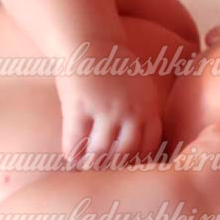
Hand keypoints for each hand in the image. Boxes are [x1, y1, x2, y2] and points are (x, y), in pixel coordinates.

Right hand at [56, 42, 162, 164]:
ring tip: (86, 171)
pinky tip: (69, 158)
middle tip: (105, 178)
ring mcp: (105, 109)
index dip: (140, 164)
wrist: (88, 40)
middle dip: (115, 169)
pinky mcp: (80, 106)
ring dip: (91, 164)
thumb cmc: (113, 65)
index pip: (151, 147)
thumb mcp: (141, 87)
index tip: (131, 173)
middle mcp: (130, 111)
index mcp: (148, 107)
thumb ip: (144, 112)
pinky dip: (71, 152)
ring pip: (100, 151)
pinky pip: (75, 139)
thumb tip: (146, 146)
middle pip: (126, 153)